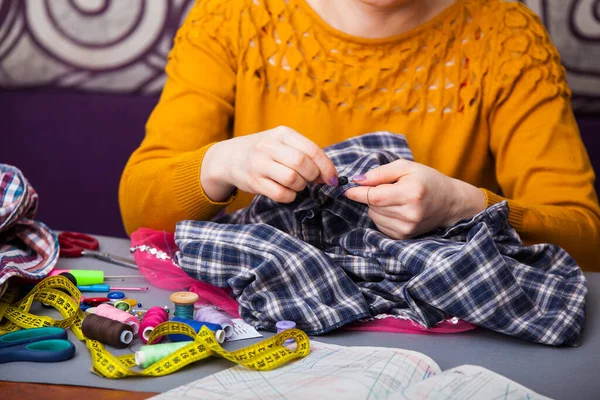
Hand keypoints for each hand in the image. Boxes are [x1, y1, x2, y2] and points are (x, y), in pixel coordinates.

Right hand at [201, 126, 337, 202]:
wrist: (229, 157)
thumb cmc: (265, 152)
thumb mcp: (282, 143)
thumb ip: (305, 153)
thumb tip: (329, 175)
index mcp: (282, 133)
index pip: (312, 150)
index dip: (326, 167)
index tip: (332, 179)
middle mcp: (269, 146)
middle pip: (302, 164)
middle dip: (312, 177)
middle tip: (310, 181)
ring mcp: (259, 164)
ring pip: (292, 179)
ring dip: (301, 186)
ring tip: (297, 185)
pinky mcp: (253, 181)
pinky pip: (280, 193)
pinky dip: (290, 196)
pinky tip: (287, 192)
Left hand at [344, 159, 485, 238]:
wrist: (449, 202)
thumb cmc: (426, 180)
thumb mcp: (405, 167)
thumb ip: (380, 172)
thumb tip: (356, 180)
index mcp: (411, 194)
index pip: (374, 196)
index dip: (357, 193)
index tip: (347, 189)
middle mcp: (409, 214)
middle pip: (372, 206)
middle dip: (371, 196)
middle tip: (386, 188)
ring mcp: (407, 229)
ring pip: (374, 216)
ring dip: (376, 207)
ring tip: (394, 199)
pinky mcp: (404, 237)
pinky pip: (379, 225)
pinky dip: (382, 216)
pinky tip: (396, 210)